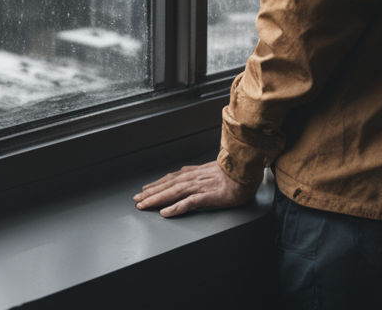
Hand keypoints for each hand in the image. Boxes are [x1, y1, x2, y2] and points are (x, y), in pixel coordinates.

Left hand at [133, 160, 258, 217]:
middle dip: (150, 193)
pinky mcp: (207, 197)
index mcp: (194, 172)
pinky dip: (175, 208)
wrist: (245, 171)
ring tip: (143, 205)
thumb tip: (184, 171)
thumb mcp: (210, 169)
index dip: (156, 184)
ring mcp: (199, 187)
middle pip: (167, 186)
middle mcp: (193, 178)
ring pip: (173, 193)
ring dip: (156, 199)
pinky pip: (188, 203)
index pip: (170, 178)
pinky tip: (166, 213)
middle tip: (136, 199)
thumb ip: (197, 172)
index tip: (144, 189)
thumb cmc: (232, 172)